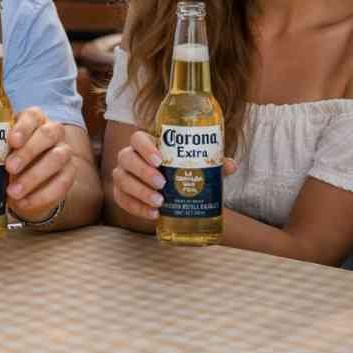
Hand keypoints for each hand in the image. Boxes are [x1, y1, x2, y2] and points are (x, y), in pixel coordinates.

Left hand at [0, 107, 75, 221]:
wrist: (22, 185)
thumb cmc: (0, 161)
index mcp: (30, 121)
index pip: (33, 114)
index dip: (24, 126)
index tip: (11, 140)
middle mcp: (50, 132)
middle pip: (50, 133)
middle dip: (29, 152)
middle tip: (8, 169)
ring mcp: (62, 153)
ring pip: (58, 157)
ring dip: (35, 176)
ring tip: (12, 193)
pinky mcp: (67, 175)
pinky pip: (63, 183)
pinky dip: (44, 195)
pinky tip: (24, 204)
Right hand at [111, 130, 236, 219]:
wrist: (172, 190)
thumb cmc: (182, 170)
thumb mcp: (196, 165)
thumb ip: (211, 163)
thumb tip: (230, 165)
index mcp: (148, 144)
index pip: (137, 138)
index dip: (145, 148)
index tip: (160, 160)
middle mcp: (130, 156)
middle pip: (126, 158)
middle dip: (143, 171)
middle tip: (162, 184)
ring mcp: (123, 175)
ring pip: (121, 179)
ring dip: (139, 191)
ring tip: (159, 202)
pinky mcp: (121, 193)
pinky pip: (122, 199)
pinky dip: (136, 208)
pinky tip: (153, 214)